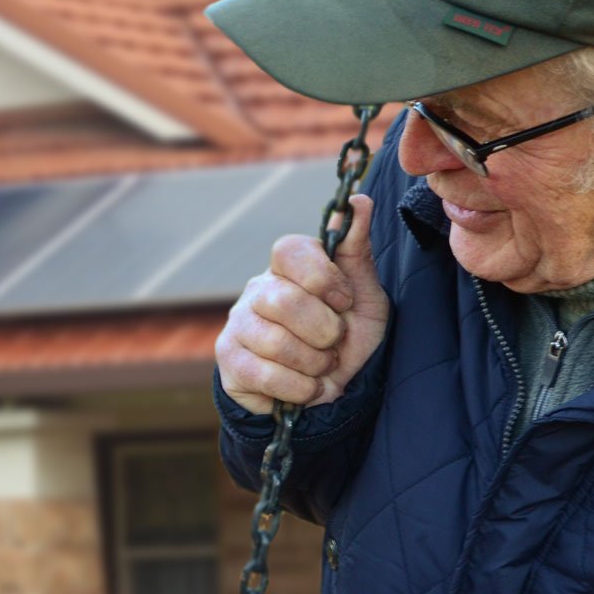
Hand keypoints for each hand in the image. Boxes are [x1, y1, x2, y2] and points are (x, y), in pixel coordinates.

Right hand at [215, 192, 387, 415]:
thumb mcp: (364, 295)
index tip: (344, 302)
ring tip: (321, 367)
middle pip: (284, 301)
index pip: (289, 250)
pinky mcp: (229, 360)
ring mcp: (238, 324)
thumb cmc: (347, 338)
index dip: (322, 278)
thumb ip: (356, 251)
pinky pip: (265, 374)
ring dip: (315, 364)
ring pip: (276, 342)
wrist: (330, 392)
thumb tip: (358, 201)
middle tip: (334, 343)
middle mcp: (257, 289)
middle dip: (324, 331)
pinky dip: (299, 388)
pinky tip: (306, 387)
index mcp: (288, 268)